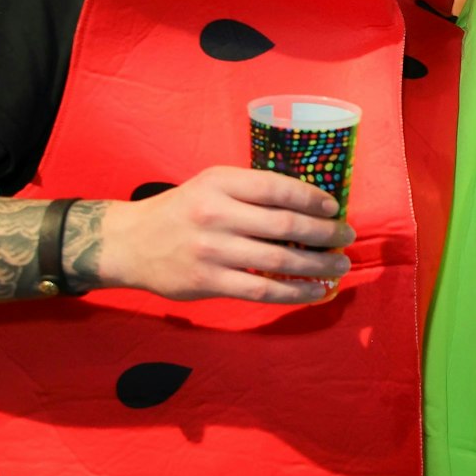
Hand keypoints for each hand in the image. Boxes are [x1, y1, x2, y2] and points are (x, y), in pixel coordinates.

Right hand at [95, 165, 353, 302]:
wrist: (129, 243)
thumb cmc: (181, 212)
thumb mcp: (210, 186)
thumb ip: (251, 192)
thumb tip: (309, 204)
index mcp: (219, 183)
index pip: (278, 188)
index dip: (313, 199)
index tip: (334, 208)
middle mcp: (216, 214)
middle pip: (286, 225)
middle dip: (325, 233)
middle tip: (346, 237)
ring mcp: (212, 250)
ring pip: (279, 260)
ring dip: (319, 265)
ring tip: (340, 265)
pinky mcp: (208, 282)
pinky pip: (262, 290)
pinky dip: (296, 292)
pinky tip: (316, 291)